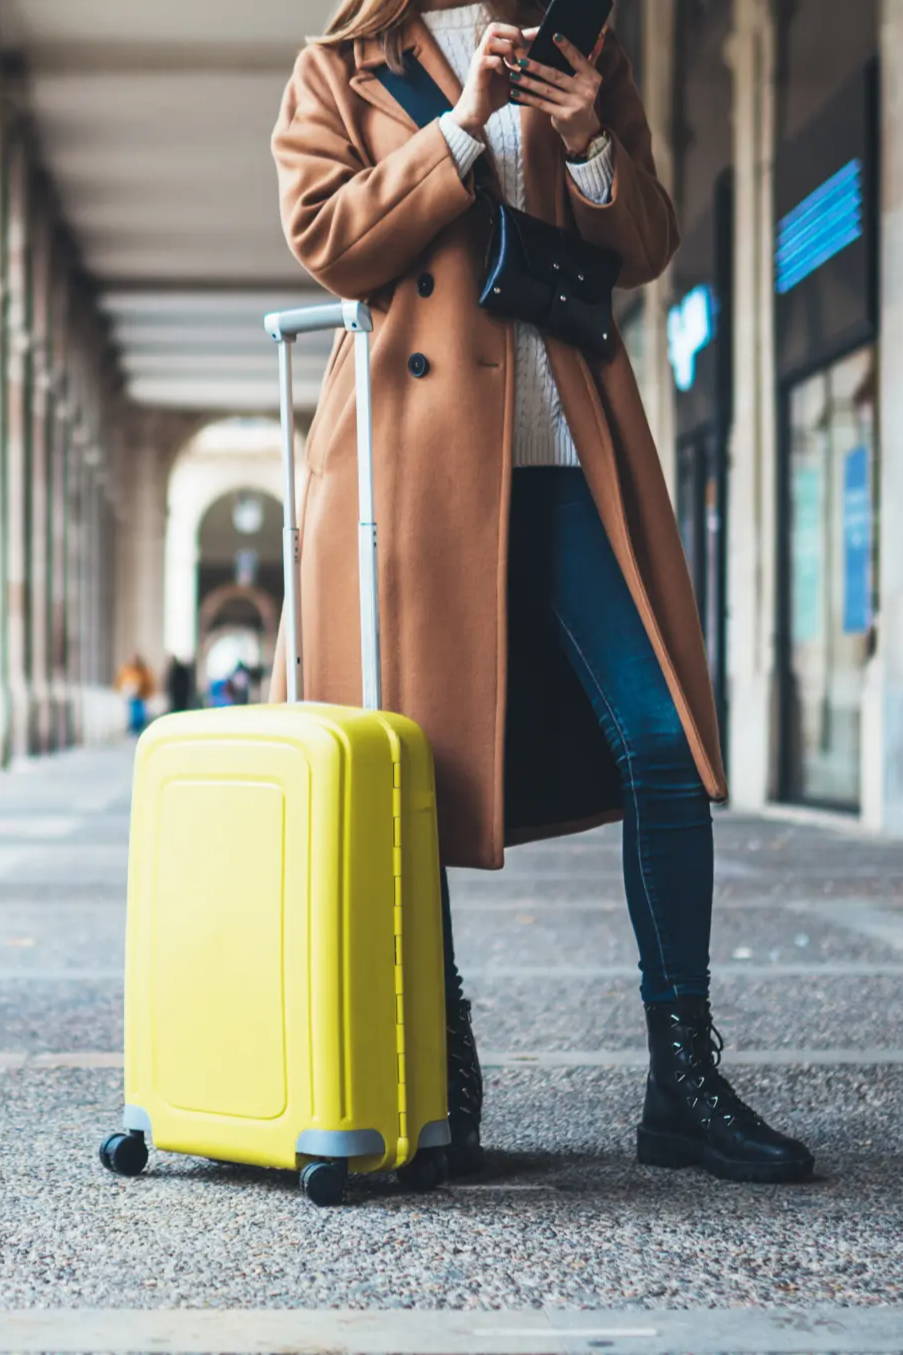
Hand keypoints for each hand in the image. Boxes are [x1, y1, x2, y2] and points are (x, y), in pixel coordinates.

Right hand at [449, 22, 531, 135]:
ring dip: (506, 49)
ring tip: (513, 63)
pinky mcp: (477, 72)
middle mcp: (484, 52)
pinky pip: (488, 59)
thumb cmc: (493, 97)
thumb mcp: (512, 80)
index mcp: (492, 52)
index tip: (540, 34)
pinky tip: (503, 73)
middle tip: (522, 47)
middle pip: (494, 27)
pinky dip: (499, 64)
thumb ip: (521, 69)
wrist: (475, 114)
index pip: (506, 32)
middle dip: (512, 33)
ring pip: (491, 40)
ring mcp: (479, 60)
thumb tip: (542, 66)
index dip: (523, 31)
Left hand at [508, 28, 606, 156]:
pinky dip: (528, 98)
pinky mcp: (564, 116)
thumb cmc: (581, 99)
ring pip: (547, 90)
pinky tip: (516, 93)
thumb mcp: (587, 81)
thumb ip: (588, 59)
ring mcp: (575, 105)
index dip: (566, 47)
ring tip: (514, 75)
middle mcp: (586, 91)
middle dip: (537, 67)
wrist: (583, 130)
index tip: (554, 36)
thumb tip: (594, 34)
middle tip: (521, 59)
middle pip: (557, 75)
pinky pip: (542, 104)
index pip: (577, 59)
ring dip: (528, 82)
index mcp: (592, 77)